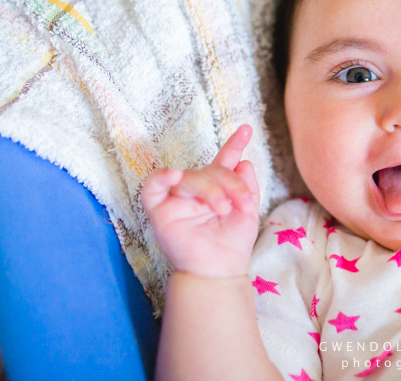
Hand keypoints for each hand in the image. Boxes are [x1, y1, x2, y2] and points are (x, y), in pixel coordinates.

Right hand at [143, 125, 259, 277]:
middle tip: (242, 201)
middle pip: (209, 170)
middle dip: (229, 181)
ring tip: (223, 208)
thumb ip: (246, 185)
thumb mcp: (248, 212)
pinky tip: (176, 174)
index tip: (247, 129)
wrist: (218, 272)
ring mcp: (178, 200)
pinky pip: (152, 188)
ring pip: (189, 177)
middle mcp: (196, 191)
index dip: (235, 145)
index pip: (224, 162)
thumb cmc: (232, 245)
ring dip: (210, 188)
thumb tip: (244, 161)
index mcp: (217, 190)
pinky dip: (162, 177)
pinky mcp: (159, 211)